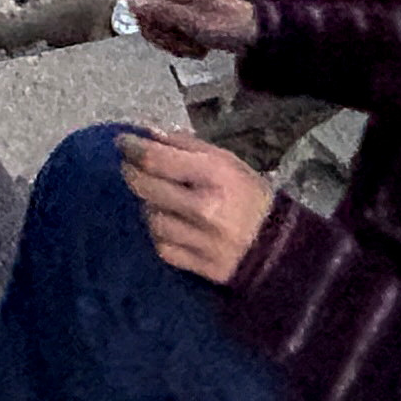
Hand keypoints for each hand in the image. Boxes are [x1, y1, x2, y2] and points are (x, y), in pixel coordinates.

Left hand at [120, 132, 275, 285]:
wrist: (279, 248)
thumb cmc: (249, 196)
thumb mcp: (227, 162)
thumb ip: (187, 146)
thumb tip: (148, 134)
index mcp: (214, 175)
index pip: (156, 159)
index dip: (132, 148)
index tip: (122, 143)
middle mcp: (203, 208)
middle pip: (146, 188)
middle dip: (133, 173)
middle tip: (130, 167)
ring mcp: (200, 240)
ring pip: (151, 219)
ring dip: (150, 207)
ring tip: (160, 200)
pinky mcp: (199, 266)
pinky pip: (162, 247)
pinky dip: (161, 235)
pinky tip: (171, 227)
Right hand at [127, 0, 259, 57]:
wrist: (252, 33)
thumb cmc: (225, 25)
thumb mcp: (189, 20)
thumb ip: (159, 11)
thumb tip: (129, 3)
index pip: (139, 5)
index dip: (149, 26)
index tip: (167, 37)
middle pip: (149, 20)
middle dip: (166, 38)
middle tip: (186, 44)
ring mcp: (180, 5)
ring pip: (161, 31)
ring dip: (177, 44)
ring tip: (196, 46)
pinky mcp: (187, 17)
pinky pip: (173, 34)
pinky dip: (185, 45)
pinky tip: (199, 47)